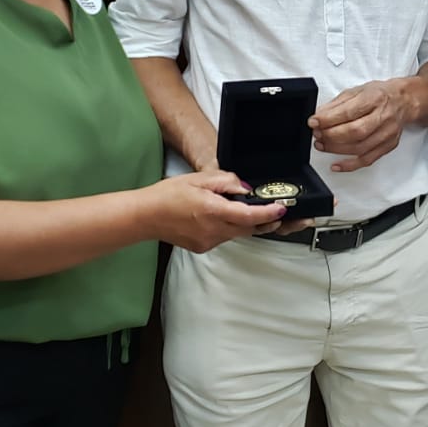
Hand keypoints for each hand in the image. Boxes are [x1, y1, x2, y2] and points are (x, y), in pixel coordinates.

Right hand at [148, 171, 286, 252]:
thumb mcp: (199, 179)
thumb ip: (226, 181)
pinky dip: (229, 228)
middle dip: (264, 221)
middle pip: (248, 229)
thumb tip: (245, 189)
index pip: (249, 216)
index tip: (281, 208)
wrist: (146, 216)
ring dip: (245, 224)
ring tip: (245, 210)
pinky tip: (220, 218)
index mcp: (212, 211)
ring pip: (237, 234)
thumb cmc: (167, 195)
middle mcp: (212, 230)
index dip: (268, 213)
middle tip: (275, 211)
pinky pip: (224, 238)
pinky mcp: (203, 247)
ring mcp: (208, 242)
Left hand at [308, 80, 412, 172]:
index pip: (349, 111)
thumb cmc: (379, 95)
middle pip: (355, 132)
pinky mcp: (388, 146)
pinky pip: (367, 160)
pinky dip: (349, 165)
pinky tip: (336, 164)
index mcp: (374, 98)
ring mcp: (387, 133)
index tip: (313, 122)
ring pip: (359, 148)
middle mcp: (383, 116)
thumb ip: (337, 104)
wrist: (403, 101)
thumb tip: (319, 116)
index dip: (329, 119)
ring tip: (321, 144)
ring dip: (336, 149)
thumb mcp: (357, 91)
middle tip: (317, 134)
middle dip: (331, 135)